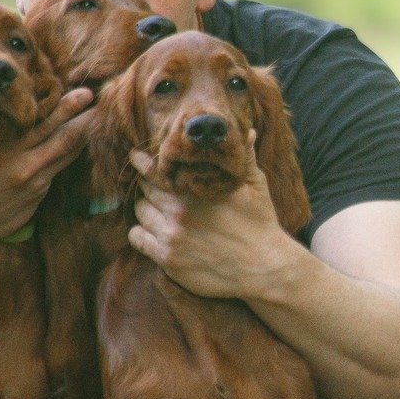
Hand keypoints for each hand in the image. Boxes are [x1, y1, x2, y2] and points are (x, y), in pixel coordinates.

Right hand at [0, 72, 93, 248]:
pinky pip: (58, 173)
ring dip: (82, 135)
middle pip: (64, 135)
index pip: (40, 120)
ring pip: (66, 155)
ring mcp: (32, 185)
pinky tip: (77, 143)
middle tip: (96, 96)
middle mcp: (22, 166)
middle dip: (82, 115)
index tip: (73, 87)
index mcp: (1, 148)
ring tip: (96, 116)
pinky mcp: (35, 199)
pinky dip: (69, 156)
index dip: (61, 103)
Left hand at [126, 147, 298, 299]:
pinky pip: (138, 239)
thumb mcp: (256, 185)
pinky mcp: (168, 259)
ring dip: (145, 209)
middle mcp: (179, 211)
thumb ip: (245, 156)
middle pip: (145, 190)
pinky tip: (152, 231)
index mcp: (196, 190)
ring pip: (140, 213)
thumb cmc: (260, 223)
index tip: (135, 156)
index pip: (155, 169)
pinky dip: (140, 232)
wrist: (264, 267)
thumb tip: (247, 131)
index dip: (141, 161)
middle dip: (148, 186)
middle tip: (154, 187)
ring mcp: (172, 236)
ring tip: (157, 210)